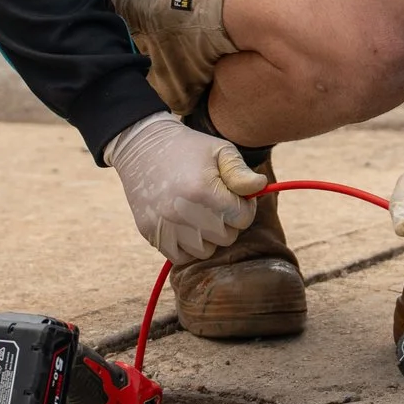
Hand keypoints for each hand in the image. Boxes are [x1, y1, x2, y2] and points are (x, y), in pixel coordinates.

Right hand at [104, 113, 266, 263]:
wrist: (141, 146)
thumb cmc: (188, 147)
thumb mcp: (220, 151)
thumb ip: (241, 172)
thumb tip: (262, 186)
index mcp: (203, 190)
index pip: (242, 218)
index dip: (245, 206)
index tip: (235, 195)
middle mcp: (182, 211)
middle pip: (226, 237)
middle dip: (229, 221)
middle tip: (218, 203)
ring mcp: (164, 224)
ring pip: (205, 251)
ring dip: (209, 236)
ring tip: (203, 214)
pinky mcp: (151, 233)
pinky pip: (181, 257)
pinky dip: (188, 246)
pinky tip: (187, 225)